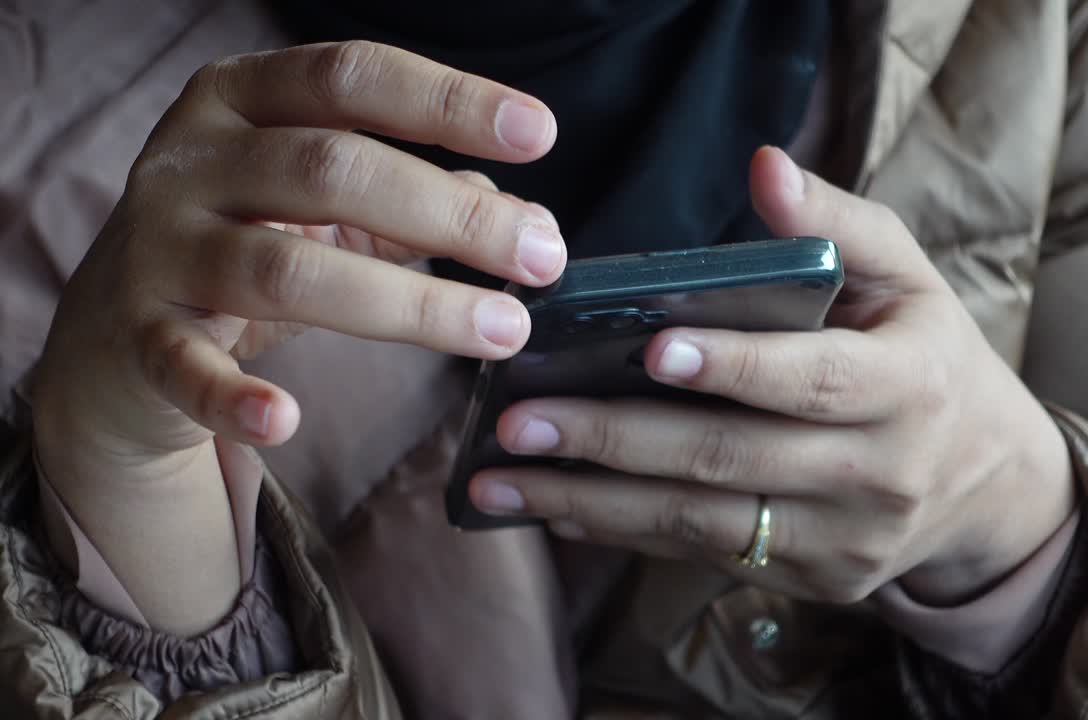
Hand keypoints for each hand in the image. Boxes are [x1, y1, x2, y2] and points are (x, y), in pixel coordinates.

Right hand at [30, 42, 562, 632]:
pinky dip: (233, 396)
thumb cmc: (245, 244)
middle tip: (544, 255)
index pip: (351, 78)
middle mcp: (190, 159)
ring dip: (406, 305)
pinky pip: (184, 366)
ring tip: (503, 329)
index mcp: (240, 98)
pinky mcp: (136, 337)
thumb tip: (526, 217)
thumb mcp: (321, 200)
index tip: (539, 133)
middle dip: (452, 214)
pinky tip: (287, 419)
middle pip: (332, 169)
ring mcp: (157, 247)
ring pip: (284, 269)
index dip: (447, 101)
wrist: (114, 331)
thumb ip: (413, 200)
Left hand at [470, 147, 1072, 605]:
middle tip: (519, 420)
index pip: (814, 379)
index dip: (734, 366)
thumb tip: (763, 166)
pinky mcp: (817, 579)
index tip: (647, 348)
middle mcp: (880, 473)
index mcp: (909, 385)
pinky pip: (707, 554)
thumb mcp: (909, 278)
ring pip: (706, 523)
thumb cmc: (928, 357)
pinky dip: (626, 532)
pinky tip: (558, 507)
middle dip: (616, 440)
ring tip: (504, 480)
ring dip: (595, 502)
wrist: (987, 482)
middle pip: (734, 458)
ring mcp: (846, 539)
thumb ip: (840, 222)